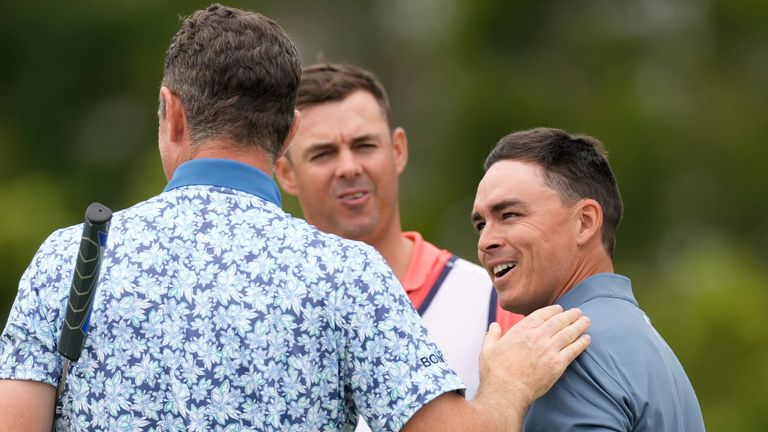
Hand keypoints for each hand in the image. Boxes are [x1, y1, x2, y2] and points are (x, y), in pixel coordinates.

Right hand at [473, 305, 590, 428]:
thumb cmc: (495, 371)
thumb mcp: (487, 349)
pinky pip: (573, 350)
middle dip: (570, 315)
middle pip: (558, 321)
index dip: (553, 310)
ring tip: (586, 321)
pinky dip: (581, 343)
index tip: (560, 309)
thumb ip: (492, 335)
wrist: (506, 391)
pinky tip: (587, 339)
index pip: (542, 314)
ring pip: (568, 333)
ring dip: (579, 325)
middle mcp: (538, 337)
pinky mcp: (557, 365)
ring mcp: (549, 350)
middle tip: (578, 312)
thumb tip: (494, 326)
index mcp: (522, 330)